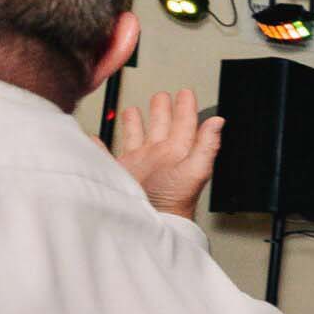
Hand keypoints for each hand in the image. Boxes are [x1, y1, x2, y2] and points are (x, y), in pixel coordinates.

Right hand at [112, 88, 222, 219]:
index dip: (186, 107)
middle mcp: (158, 156)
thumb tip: (218, 121)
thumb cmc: (175, 200)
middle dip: (162, 110)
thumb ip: (207, 145)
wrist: (150, 220)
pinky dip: (99, 145)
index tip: (186, 93)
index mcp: (177, 152)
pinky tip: (95, 137)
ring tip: (134, 109)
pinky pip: (107, 154)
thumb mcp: (195, 169)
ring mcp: (139, 163)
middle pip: (161, 126)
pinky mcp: (120, 172)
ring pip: (136, 136)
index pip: (184, 124)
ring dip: (136, 123)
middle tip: (162, 95)